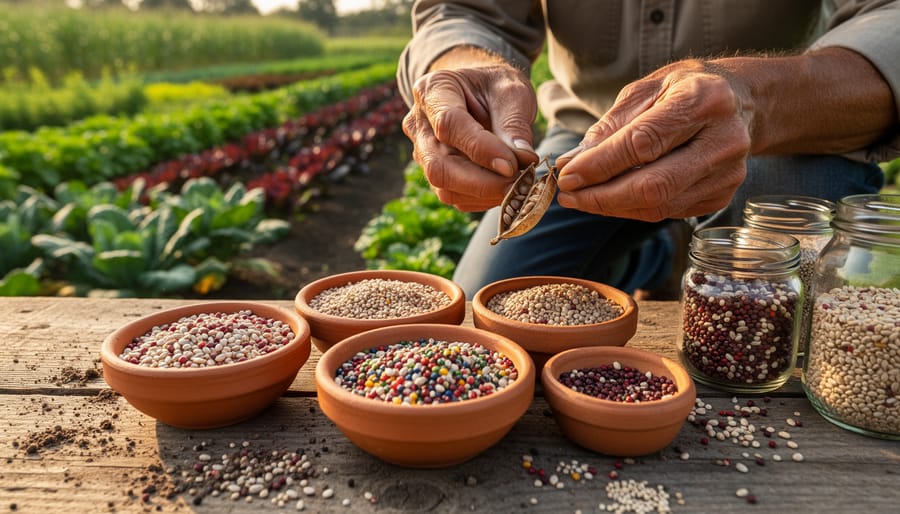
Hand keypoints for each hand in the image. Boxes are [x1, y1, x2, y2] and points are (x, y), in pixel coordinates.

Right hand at [402, 63, 538, 211]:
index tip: (512, 165)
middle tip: (520, 184)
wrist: (481, 92)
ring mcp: (423, 153)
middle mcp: (419, 125)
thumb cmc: (495, 87)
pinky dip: (483, 198)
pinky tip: (506, 188)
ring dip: (485, 194)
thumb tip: (523, 159)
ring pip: (445, 187)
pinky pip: (455, 196)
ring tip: (519, 186)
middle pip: (439, 165)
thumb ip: (514, 123)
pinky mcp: (435, 174)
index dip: (480, 149)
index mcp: (432, 91)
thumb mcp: (511, 91)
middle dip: (482, 182)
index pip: (448, 124)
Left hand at [554, 59, 751, 220]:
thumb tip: (574, 161)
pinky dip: (633, 208)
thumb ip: (611, 126)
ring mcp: (728, 173)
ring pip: (658, 204)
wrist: (740, 102)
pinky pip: (667, 211)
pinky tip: (612, 198)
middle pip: (653, 184)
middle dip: (602, 196)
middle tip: (567, 196)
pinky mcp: (722, 196)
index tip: (567, 175)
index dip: (600, 165)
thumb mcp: (646, 89)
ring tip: (582, 198)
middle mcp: (723, 140)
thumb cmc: (684, 90)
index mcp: (704, 100)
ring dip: (612, 206)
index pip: (643, 143)